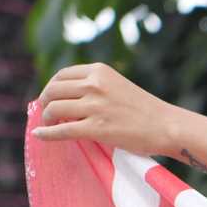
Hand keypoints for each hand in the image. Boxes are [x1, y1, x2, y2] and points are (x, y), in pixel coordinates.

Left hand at [32, 62, 175, 157]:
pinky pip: (62, 130)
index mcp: (99, 71)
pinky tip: (39, 136)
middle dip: (44, 102)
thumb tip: (68, 99)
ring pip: (54, 109)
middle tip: (46, 114)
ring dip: (46, 118)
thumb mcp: (118, 86)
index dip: (51, 87)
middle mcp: (95, 85)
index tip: (49, 98)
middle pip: (54, 91)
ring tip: (48, 125)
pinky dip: (47, 134)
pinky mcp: (97, 128)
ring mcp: (95, 107)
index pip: (62, 75)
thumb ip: (95, 87)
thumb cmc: (145, 110)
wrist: (167, 126)